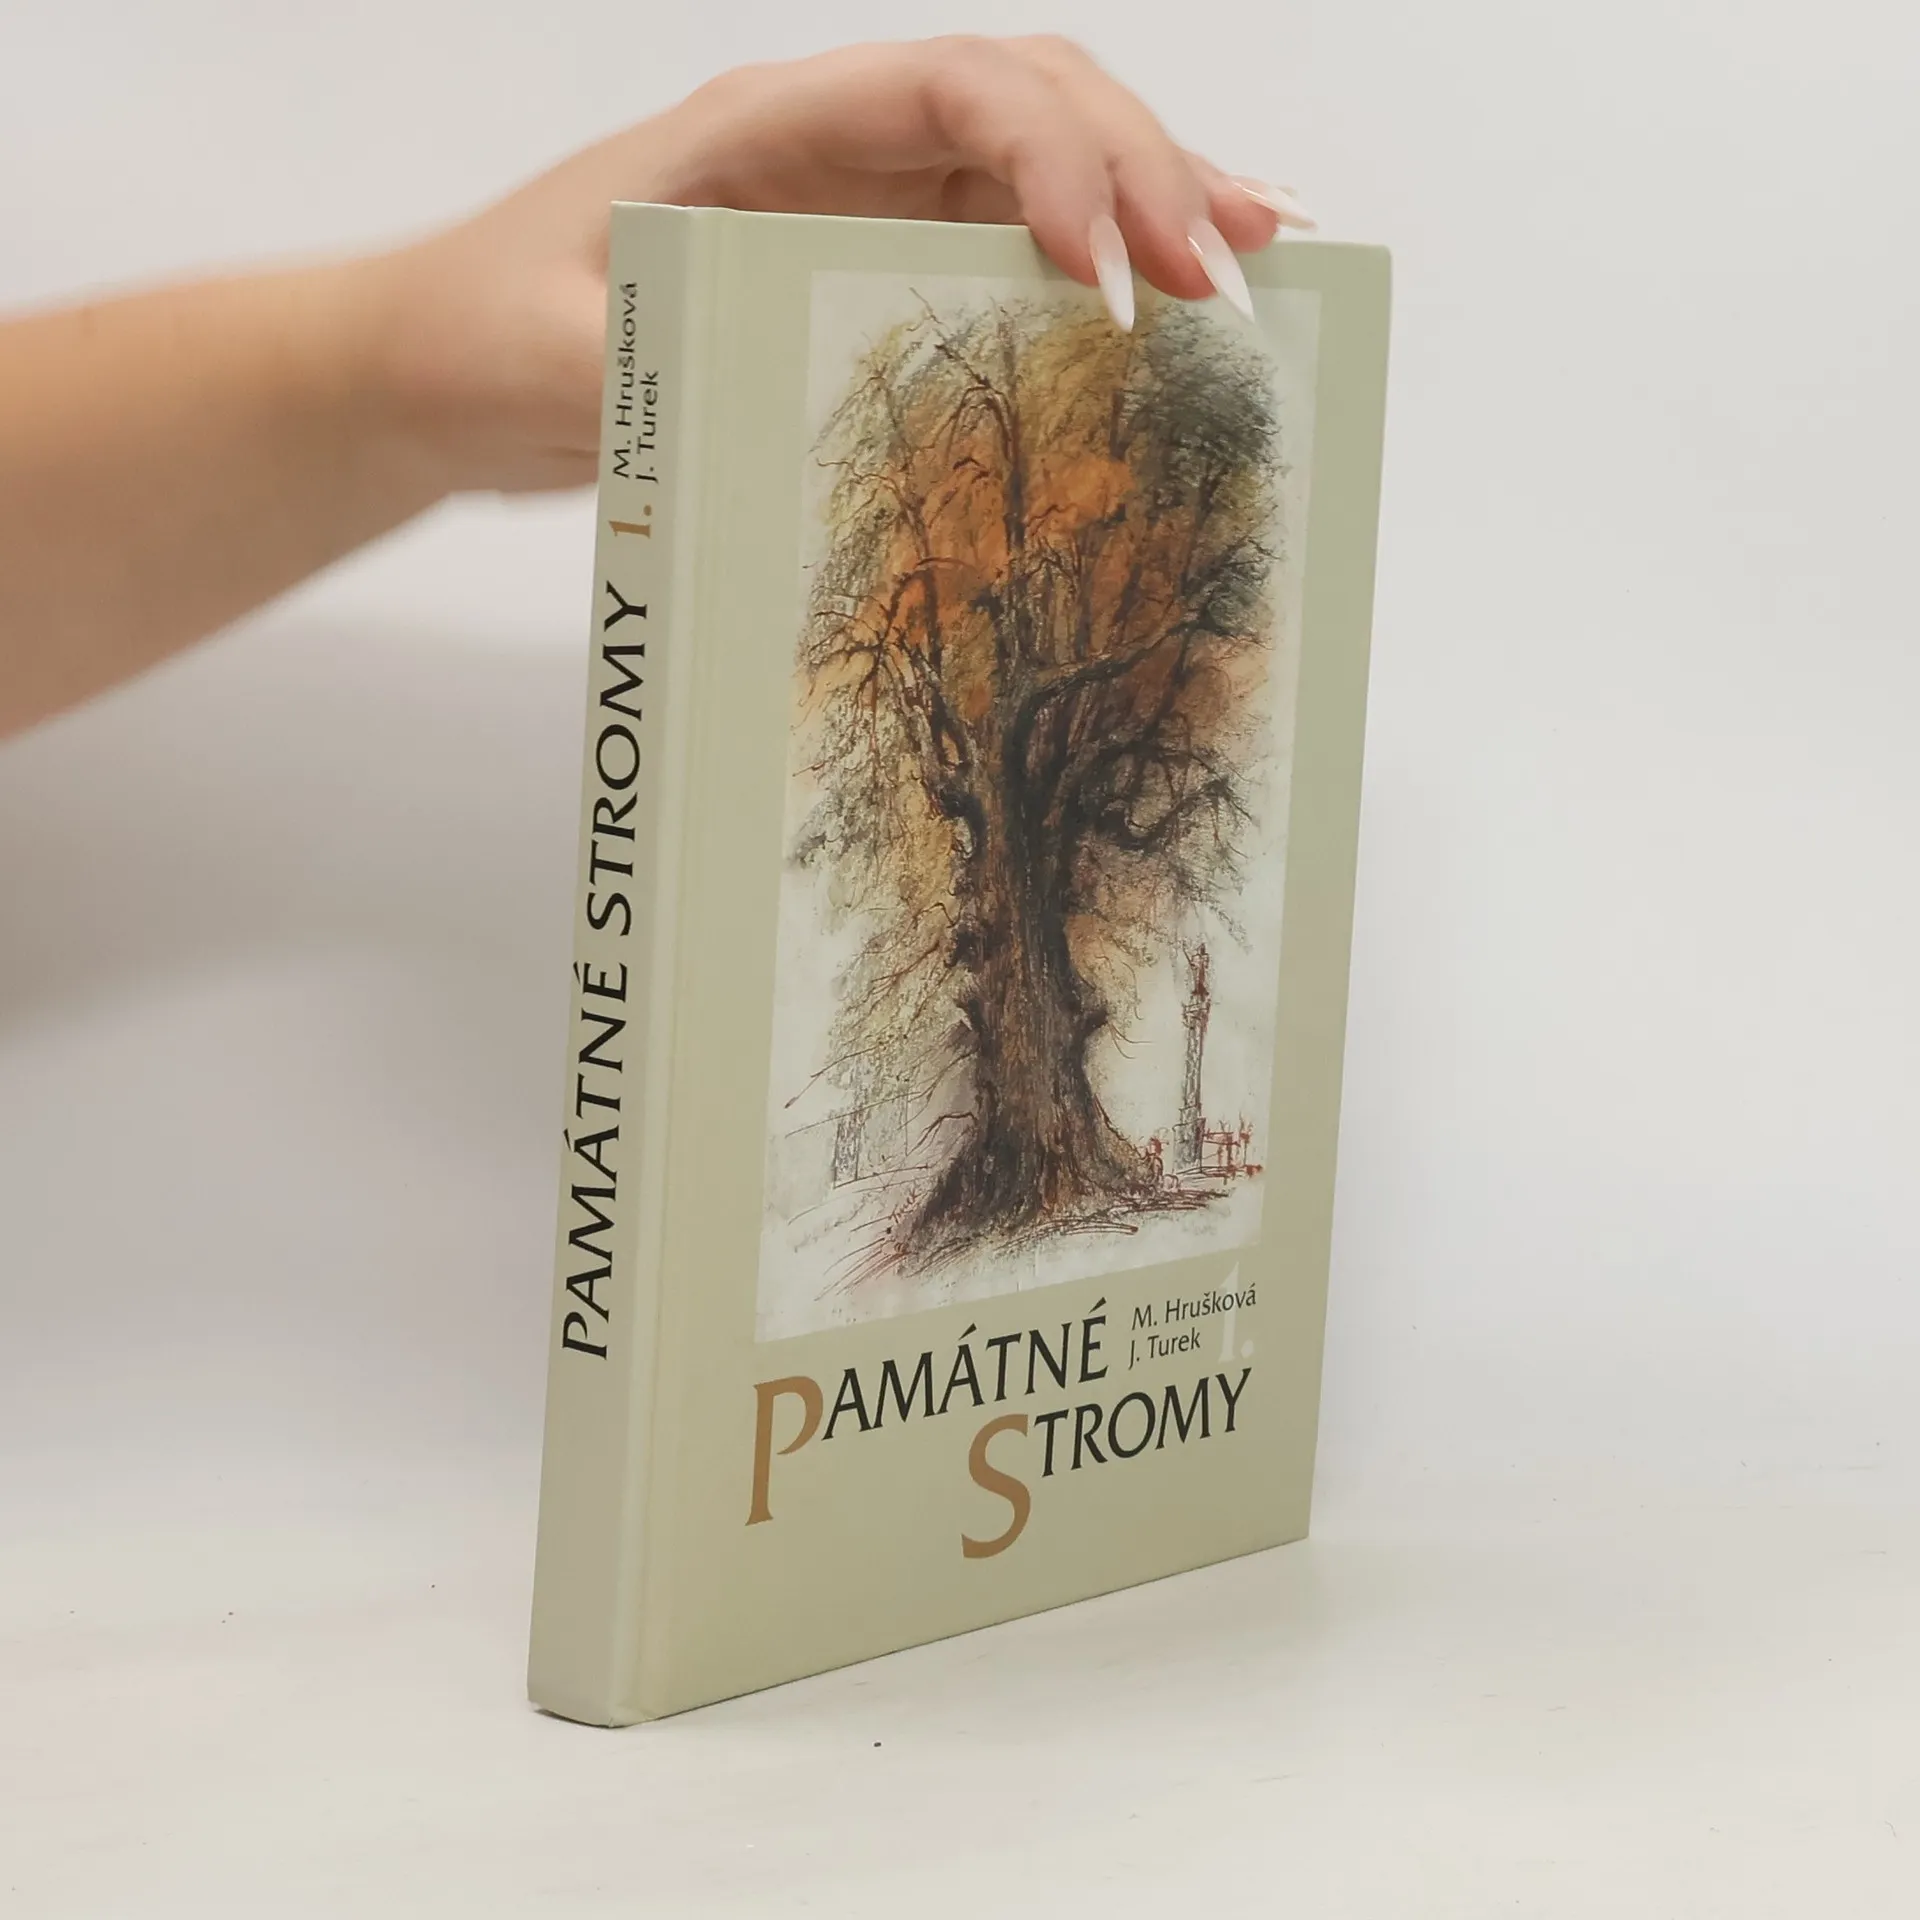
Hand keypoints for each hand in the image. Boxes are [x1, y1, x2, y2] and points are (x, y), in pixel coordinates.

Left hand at [367, 37, 1313, 495]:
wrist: (445, 360)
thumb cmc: (480, 326)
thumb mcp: (541, 355)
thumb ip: (634, 366)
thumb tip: (757, 404)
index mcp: (760, 128)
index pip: (950, 92)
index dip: (1054, 160)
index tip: (1112, 279)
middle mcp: (832, 145)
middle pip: (1033, 105)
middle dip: (1144, 174)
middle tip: (1233, 276)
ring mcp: (860, 202)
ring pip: (1046, 166)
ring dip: (1157, 202)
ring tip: (1264, 261)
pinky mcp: (871, 266)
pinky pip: (1012, 245)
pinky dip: (1107, 259)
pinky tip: (1182, 291)